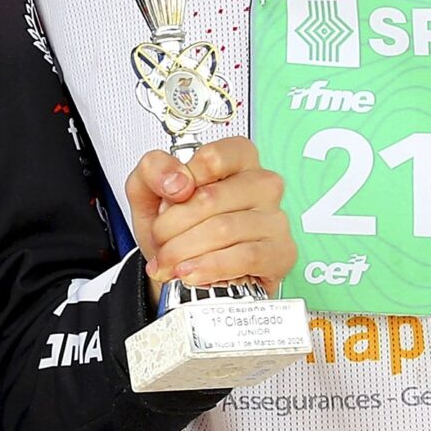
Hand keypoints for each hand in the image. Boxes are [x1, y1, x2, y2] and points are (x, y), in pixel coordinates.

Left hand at [121, 138, 294, 296]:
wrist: (184, 268)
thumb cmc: (175, 226)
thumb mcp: (149, 190)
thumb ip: (153, 170)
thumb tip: (177, 181)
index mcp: (236, 158)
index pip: (213, 158)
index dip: (181, 181)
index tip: (168, 199)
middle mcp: (262, 184)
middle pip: (210, 198)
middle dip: (171, 226)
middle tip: (159, 241)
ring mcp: (275, 218)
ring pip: (223, 230)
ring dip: (183, 251)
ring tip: (168, 262)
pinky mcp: (281, 252)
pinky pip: (245, 257)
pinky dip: (210, 267)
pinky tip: (191, 272)